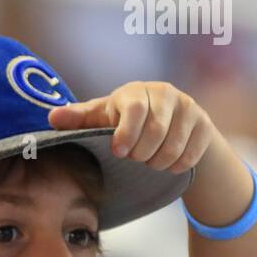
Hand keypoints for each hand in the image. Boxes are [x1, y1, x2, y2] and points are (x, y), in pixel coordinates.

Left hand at [48, 81, 216, 173]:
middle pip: (156, 130)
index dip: (126, 133)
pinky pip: (192, 153)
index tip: (118, 153)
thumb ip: (78, 118)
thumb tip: (51, 118)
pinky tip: (167, 164)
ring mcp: (188, 107)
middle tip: (134, 159)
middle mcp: (164, 93)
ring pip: (174, 145)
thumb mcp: (100, 118)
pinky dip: (177, 165)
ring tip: (149, 162)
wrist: (167, 123)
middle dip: (142, 153)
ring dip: (158, 162)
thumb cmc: (123, 120)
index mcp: (135, 91)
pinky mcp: (204, 124)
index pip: (134, 108)